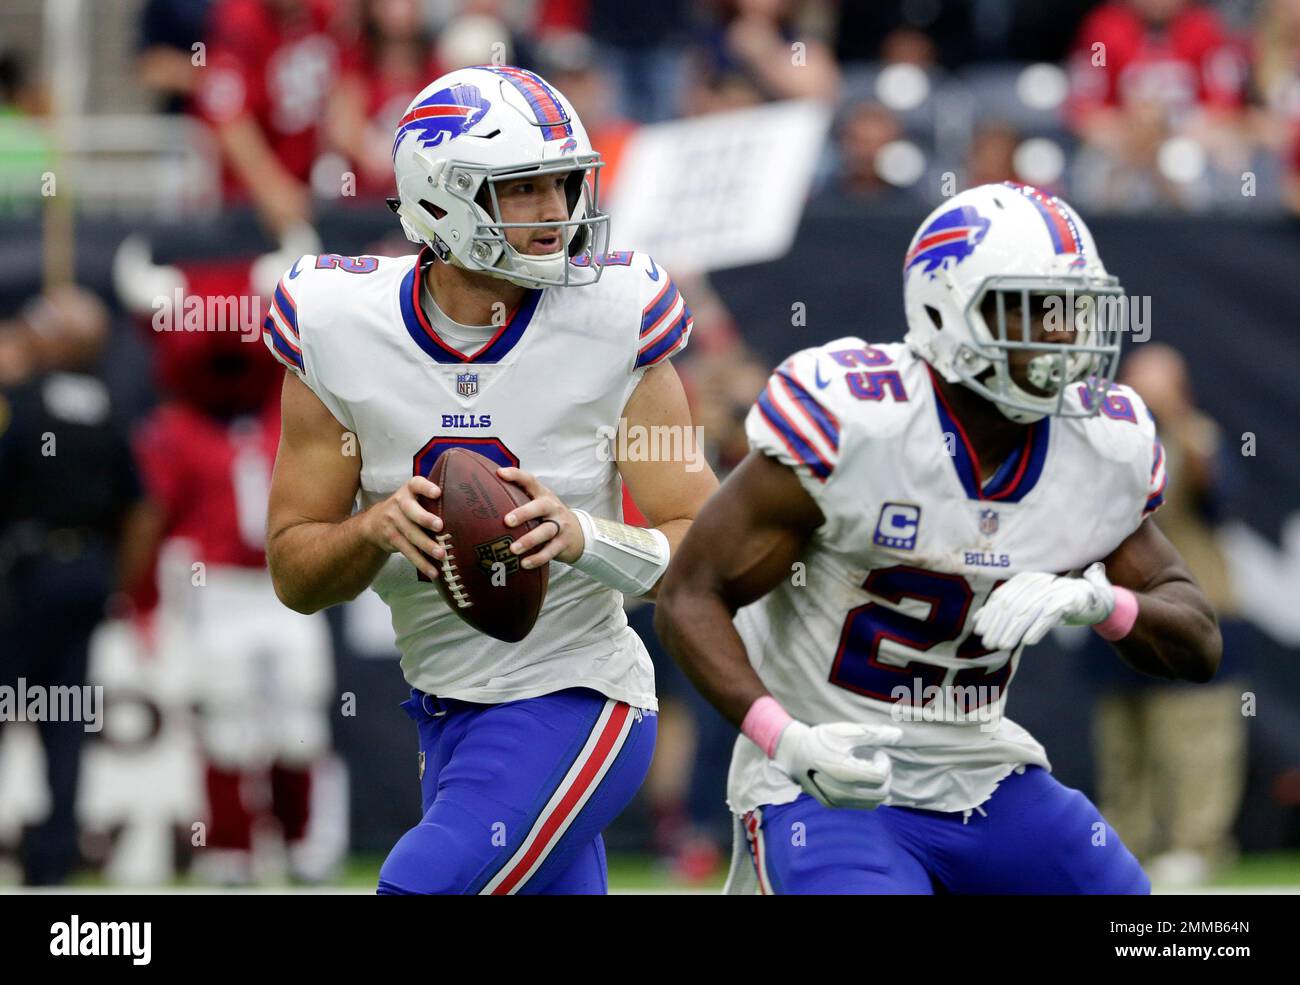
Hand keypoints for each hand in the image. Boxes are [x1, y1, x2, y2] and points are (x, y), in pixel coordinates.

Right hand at [361, 475, 443, 579]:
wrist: (375, 523)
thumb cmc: (409, 508)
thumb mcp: (416, 498)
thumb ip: (433, 500)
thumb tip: (468, 511)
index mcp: (409, 489)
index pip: (416, 484)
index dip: (426, 488)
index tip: (438, 493)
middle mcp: (399, 502)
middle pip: (410, 510)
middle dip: (424, 518)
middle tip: (440, 526)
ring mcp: (393, 520)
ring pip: (410, 533)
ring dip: (426, 545)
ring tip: (441, 555)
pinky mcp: (392, 538)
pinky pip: (407, 551)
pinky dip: (421, 562)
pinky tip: (433, 571)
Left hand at [497, 467, 584, 568]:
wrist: (579, 533)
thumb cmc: (548, 517)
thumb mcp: (538, 504)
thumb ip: (519, 500)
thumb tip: (484, 498)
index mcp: (543, 495)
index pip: (530, 481)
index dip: (516, 475)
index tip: (500, 473)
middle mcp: (552, 507)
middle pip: (540, 507)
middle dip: (524, 513)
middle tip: (507, 521)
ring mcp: (560, 525)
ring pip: (546, 531)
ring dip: (529, 540)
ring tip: (513, 549)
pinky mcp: (564, 542)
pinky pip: (551, 551)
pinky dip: (538, 558)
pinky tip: (525, 564)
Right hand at [772, 720, 900, 809]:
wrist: (792, 752)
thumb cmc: (820, 739)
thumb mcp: (846, 731)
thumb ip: (874, 734)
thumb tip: (900, 735)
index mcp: (845, 772)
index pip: (881, 776)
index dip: (884, 763)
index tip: (877, 752)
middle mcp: (841, 792)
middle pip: (881, 792)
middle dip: (885, 776)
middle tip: (875, 761)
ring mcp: (836, 801)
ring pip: (872, 803)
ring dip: (877, 787)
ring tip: (866, 770)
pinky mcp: (831, 805)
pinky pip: (859, 805)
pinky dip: (866, 794)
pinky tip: (857, 779)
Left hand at [974, 561, 1116, 651]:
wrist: (1092, 599)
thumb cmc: (1054, 603)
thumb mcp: (1028, 605)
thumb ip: (1004, 610)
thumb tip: (976, 620)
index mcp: (1024, 580)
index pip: (1001, 597)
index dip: (989, 615)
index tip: (979, 632)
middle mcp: (1037, 581)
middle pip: (1012, 605)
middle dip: (998, 626)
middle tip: (989, 644)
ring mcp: (1053, 589)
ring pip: (1027, 611)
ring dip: (1013, 630)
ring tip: (1003, 646)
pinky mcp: (1068, 600)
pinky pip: (1049, 615)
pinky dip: (1037, 628)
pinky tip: (1028, 641)